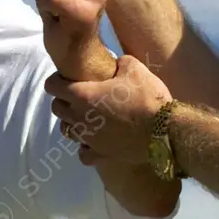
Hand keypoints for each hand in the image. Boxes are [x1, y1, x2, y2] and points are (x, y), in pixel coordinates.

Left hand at [46, 54, 171, 165]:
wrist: (166, 132)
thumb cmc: (148, 97)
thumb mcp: (134, 68)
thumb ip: (118, 62)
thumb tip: (115, 64)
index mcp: (83, 95)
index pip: (52, 86)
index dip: (58, 79)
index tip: (68, 77)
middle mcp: (80, 118)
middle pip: (57, 108)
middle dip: (63, 99)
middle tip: (79, 95)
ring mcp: (89, 139)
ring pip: (67, 130)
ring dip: (73, 122)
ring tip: (86, 117)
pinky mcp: (101, 155)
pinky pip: (82, 153)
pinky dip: (85, 146)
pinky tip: (95, 140)